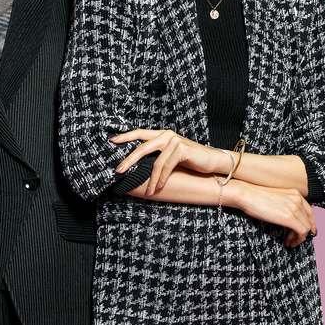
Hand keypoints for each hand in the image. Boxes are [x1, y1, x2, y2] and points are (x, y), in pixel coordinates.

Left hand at [112, 129, 226, 195]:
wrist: (212, 161)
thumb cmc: (191, 161)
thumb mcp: (171, 156)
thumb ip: (157, 156)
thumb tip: (137, 166)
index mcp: (162, 135)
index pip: (140, 133)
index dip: (126, 136)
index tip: (112, 141)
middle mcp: (167, 135)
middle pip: (142, 147)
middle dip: (129, 160)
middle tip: (118, 171)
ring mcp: (175, 141)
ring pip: (155, 161)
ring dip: (150, 179)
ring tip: (147, 191)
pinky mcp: (182, 149)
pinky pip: (167, 166)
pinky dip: (161, 179)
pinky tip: (157, 187)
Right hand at [228, 182, 316, 246]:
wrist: (246, 195)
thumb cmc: (254, 197)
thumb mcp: (275, 199)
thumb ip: (284, 204)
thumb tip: (286, 217)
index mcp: (295, 193)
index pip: (309, 211)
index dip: (311, 223)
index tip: (309, 231)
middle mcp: (297, 199)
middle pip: (309, 220)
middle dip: (303, 232)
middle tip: (293, 240)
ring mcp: (294, 208)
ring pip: (306, 227)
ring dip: (299, 237)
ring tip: (289, 242)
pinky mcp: (289, 218)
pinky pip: (302, 232)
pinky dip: (298, 239)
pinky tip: (288, 242)